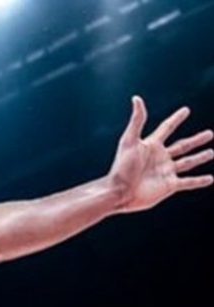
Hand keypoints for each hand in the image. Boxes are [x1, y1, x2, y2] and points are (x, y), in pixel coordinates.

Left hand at [108, 96, 212, 212]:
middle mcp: (160, 158)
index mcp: (151, 145)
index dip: (176, 119)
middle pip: (182, 146)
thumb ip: (137, 120)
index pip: (167, 128)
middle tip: (210, 133)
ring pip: (188, 162)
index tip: (186, 110)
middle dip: (196, 140)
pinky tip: (210, 179)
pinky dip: (199, 181)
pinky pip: (188, 182)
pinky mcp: (169, 185)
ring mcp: (166, 171)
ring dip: (200, 158)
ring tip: (211, 152)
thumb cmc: (121, 167)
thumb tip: (136, 98)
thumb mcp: (129, 141)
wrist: (119, 191)